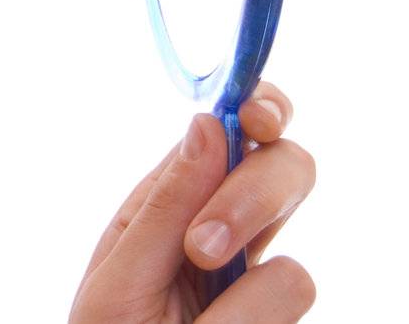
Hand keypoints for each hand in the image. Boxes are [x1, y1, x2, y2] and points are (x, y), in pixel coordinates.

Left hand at [69, 81, 315, 321]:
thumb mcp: (118, 275)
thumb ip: (165, 205)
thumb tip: (208, 123)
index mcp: (174, 200)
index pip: (235, 130)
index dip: (260, 107)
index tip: (257, 114)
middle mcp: (226, 232)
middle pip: (286, 174)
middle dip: (253, 200)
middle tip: (201, 247)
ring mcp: (257, 286)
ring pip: (291, 268)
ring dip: (238, 300)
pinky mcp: (276, 323)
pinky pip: (288, 307)